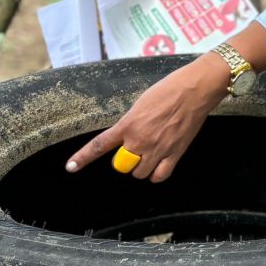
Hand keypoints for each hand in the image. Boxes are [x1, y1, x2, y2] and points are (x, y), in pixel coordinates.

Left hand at [66, 53, 228, 181]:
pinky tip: (159, 166)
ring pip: (140, 173)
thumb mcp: (141, 103)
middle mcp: (140, 140)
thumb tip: (128, 134)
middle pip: (122, 165)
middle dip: (126, 160)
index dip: (82, 158)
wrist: (194, 89)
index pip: (99, 145)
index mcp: (128, 124)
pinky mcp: (175, 153)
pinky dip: (156, 174)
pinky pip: (160, 176)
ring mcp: (158, 149)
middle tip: (135, 149)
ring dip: (141, 167)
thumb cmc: (169, 89)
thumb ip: (131, 122)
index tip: (71, 167)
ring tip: (150, 154)